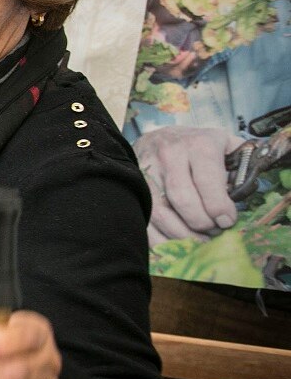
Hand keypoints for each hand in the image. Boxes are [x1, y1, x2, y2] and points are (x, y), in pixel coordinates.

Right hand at [133, 126, 242, 244]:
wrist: (157, 137)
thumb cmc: (197, 146)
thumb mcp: (222, 144)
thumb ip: (239, 165)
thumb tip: (244, 195)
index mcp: (198, 145)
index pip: (207, 181)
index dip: (218, 206)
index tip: (227, 221)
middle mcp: (170, 155)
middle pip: (183, 200)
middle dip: (201, 223)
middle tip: (213, 231)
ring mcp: (147, 171)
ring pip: (161, 213)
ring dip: (181, 234)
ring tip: (197, 239)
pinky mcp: (133, 186)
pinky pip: (144, 218)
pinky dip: (160, 237)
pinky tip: (175, 240)